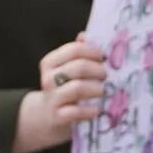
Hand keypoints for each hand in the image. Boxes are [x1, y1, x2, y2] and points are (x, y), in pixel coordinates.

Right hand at [14, 34, 106, 152]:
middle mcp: (48, 79)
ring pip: (78, 88)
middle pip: (78, 67)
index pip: (75, 50)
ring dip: (96, 89)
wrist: (45, 116)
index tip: (104, 58)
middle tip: (106, 76)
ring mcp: (52, 98)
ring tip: (103, 91)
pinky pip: (76, 112)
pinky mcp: (57, 116)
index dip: (93, 52)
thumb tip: (85, 36)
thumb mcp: (66, 68)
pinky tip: (97, 110)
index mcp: (50, 62)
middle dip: (98, 71)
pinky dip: (89, 111)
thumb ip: (76, 52)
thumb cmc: (62, 88)